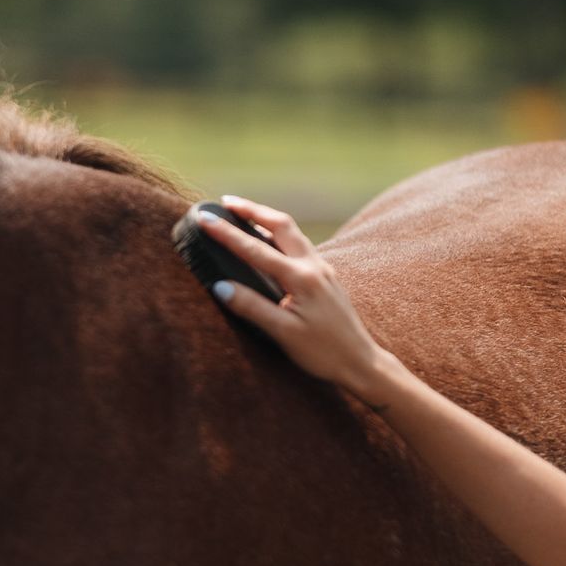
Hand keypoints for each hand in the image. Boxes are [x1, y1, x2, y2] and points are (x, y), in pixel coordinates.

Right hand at [198, 196, 395, 402]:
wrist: (361, 362)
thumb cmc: (324, 353)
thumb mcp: (284, 334)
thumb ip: (252, 308)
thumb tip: (221, 287)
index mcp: (301, 279)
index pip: (256, 250)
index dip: (227, 233)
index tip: (205, 218)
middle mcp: (314, 267)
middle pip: (281, 224)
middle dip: (253, 209)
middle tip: (227, 202)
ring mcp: (323, 270)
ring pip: (293, 233)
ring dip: (267, 219)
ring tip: (244, 214)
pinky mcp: (326, 278)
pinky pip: (300, 246)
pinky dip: (280, 236)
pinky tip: (270, 243)